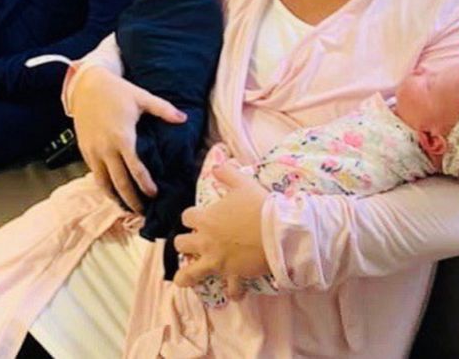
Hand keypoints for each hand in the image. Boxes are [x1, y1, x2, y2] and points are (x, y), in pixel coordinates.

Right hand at [70, 67, 186, 213]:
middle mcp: (106, 148)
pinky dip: (104, 186)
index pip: (135, 169)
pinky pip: (94, 174)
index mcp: (122, 137)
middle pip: (119, 182)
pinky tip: (112, 191)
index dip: (145, 185)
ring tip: (126, 208)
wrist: (86, 86)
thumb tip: (183, 118)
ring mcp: (93, 151)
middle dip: (131, 200)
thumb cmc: (116, 91)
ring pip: (103, 183)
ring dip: (115, 197)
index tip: (154, 194)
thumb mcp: (142, 97)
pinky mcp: (84, 151)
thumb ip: (163, 109)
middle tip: (142, 212)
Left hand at [173, 161, 269, 295]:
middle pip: (181, 245)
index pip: (187, 217)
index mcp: (206, 219)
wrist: (278, 231)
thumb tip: (216, 165)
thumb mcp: (242, 182)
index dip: (191, 217)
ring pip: (191, 273)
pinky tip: (236, 293)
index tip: (198, 217)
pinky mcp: (234, 275)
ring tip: (184, 279)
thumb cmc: (258, 205)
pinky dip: (234, 292)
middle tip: (192, 244)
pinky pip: (230, 289)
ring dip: (187, 276)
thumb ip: (226, 173)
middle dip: (184, 244)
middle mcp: (206, 242)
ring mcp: (218, 261)